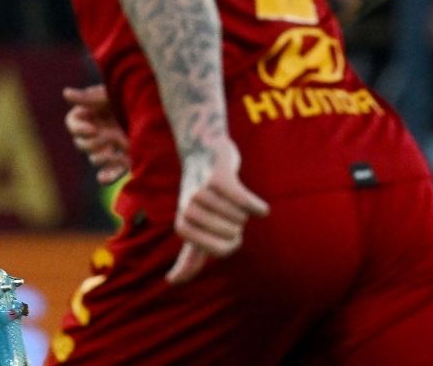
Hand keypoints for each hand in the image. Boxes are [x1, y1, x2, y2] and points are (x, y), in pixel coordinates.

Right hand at [62, 85, 129, 185]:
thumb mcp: (112, 94)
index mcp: (92, 113)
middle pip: (81, 143)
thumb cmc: (135, 96)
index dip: (78, 128)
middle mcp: (99, 130)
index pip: (72, 124)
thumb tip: (66, 93)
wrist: (162, 110)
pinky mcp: (124, 160)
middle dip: (93, 142)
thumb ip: (90, 96)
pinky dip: (107, 176)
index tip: (93, 129)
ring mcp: (111, 146)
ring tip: (116, 152)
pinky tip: (104, 178)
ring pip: (94, 159)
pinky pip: (110, 173)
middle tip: (110, 137)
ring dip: (102, 157)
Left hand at [167, 138, 269, 284]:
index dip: (233, 242)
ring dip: (246, 209)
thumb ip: (188, 256)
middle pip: (232, 232)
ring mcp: (201, 191)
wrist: (202, 150)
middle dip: (239, 223)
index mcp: (183, 224)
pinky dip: (256, 205)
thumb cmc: (200, 195)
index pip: (220, 250)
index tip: (227, 230)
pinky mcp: (217, 175)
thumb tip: (173, 283)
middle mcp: (187, 208)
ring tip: (232, 197)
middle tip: (228, 208)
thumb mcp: (192, 226)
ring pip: (240, 215)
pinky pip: (244, 199)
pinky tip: (260, 207)